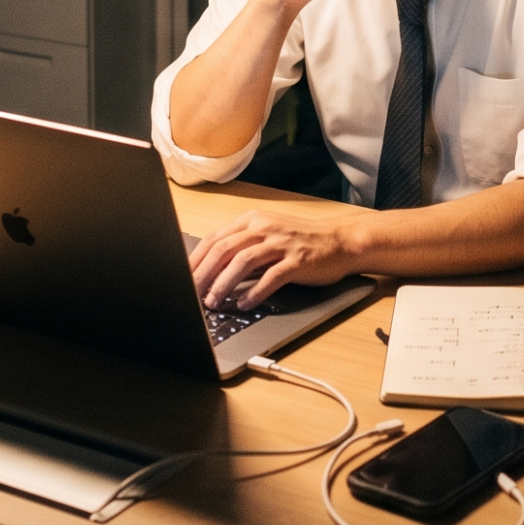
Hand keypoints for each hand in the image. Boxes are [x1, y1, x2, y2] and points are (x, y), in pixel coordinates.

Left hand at [188, 207, 363, 309]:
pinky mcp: (296, 261)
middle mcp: (264, 228)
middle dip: (203, 274)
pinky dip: (253, 292)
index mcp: (253, 221)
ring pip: (242, 262)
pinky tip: (244, 304)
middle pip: (223, 249)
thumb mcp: (269, 236)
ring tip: (213, 302)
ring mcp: (280, 243)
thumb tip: (214, 271)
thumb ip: (244, 248)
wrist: (340, 240)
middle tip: (192, 293)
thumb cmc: (303, 240)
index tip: (183, 277)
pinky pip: (270, 277)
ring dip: (223, 284)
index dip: (195, 259)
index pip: (215, 238)